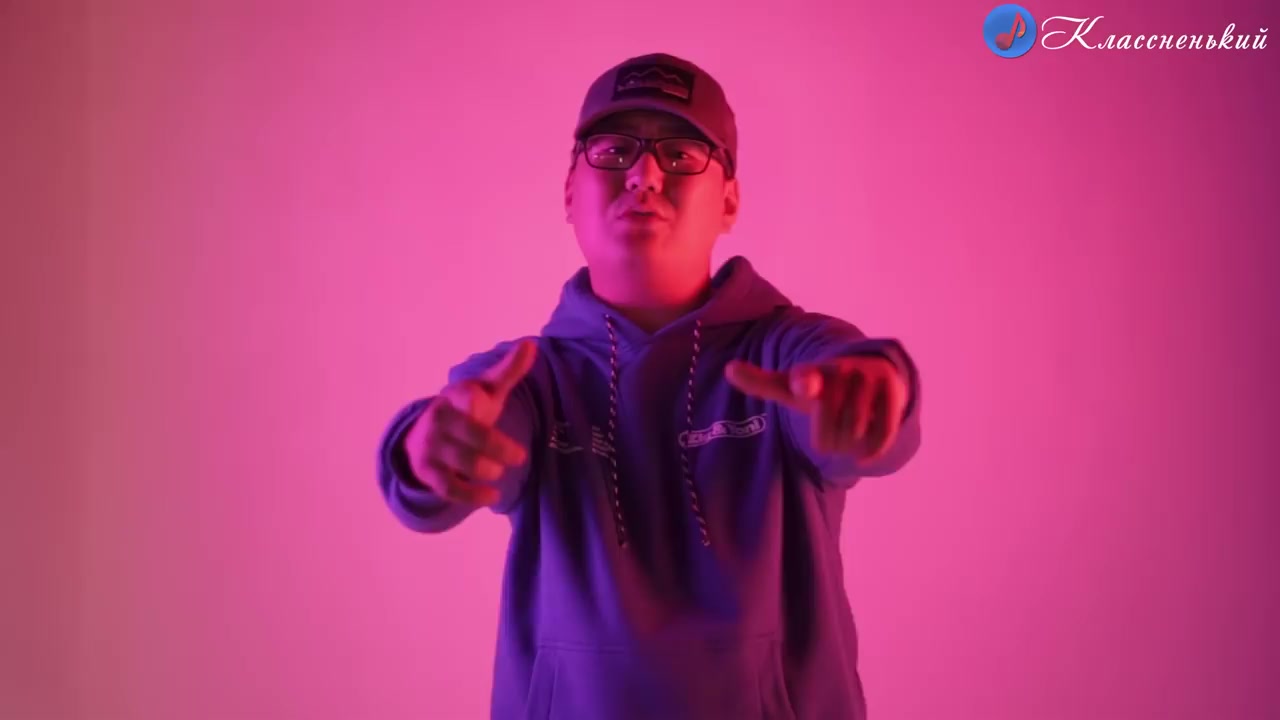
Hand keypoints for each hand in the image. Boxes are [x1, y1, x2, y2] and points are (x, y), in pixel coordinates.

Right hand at [402, 340, 536, 505]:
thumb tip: (532, 345)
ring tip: (498, 472)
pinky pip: (449, 488)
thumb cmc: (467, 409)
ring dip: (487, 470)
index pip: (467, 396)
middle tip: (520, 457)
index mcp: (456, 395)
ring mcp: (430, 445)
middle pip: (472, 434)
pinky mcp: (426, 471)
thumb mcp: (486, 389)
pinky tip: (491, 495)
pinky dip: (472, 495)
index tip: (484, 405)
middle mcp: (439, 418)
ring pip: (463, 462)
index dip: (476, 401)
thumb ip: (508, 370)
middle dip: (499, 448)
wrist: (424, 434)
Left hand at [725, 354, 907, 459]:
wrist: (873, 373)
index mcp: (813, 373)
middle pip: (827, 436)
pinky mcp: (893, 392)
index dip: (805, 383)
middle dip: (831, 440)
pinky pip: (879, 438)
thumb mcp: (792, 385)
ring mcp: (869, 380)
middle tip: (835, 424)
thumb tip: (729, 369)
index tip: (804, 385)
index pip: (807, 380)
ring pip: (852, 438)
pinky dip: (870, 450)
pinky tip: (866, 445)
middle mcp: (842, 372)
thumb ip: (761, 381)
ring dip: (850, 444)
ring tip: (852, 425)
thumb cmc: (824, 386)